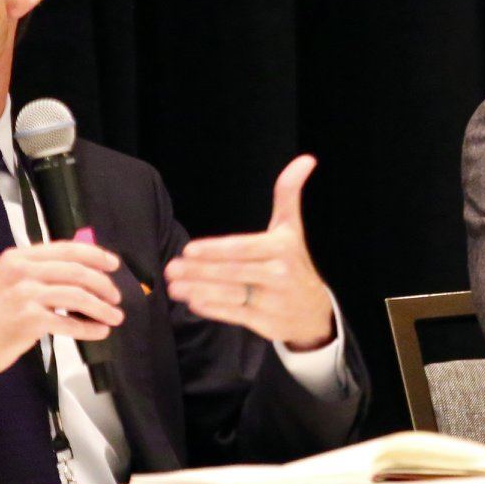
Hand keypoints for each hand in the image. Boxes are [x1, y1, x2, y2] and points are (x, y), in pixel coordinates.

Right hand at [0, 241, 123, 399]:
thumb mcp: (8, 282)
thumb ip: (38, 273)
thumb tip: (80, 273)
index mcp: (18, 257)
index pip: (66, 248)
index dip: (95, 255)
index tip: (114, 264)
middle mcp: (21, 270)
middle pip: (77, 271)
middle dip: (103, 284)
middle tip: (116, 297)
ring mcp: (24, 294)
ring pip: (77, 296)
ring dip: (101, 307)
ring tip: (115, 317)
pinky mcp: (28, 320)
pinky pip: (68, 322)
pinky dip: (88, 328)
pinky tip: (99, 332)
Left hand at [164, 154, 335, 350]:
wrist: (314, 311)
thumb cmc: (294, 262)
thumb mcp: (292, 229)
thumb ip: (289, 194)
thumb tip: (306, 159)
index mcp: (282, 248)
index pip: (242, 248)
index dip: (214, 250)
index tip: (188, 250)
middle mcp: (278, 275)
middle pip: (231, 272)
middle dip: (198, 271)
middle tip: (170, 269)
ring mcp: (271, 301)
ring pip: (229, 295)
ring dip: (198, 290)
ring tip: (174, 286)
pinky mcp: (264, 324)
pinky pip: (233, 315)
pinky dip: (212, 309)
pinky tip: (193, 302)